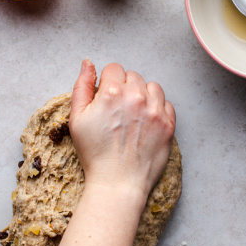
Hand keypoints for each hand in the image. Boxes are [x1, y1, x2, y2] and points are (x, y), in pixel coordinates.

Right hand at [69, 60, 175, 199]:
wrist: (118, 183)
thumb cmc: (95, 153)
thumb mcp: (77, 118)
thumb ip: (82, 86)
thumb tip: (88, 63)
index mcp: (111, 92)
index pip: (114, 69)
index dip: (108, 83)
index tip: (107, 99)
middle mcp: (136, 97)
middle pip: (133, 76)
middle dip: (125, 88)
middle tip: (119, 111)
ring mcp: (155, 110)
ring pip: (152, 87)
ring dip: (144, 95)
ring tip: (134, 115)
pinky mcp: (168, 124)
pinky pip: (167, 104)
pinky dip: (158, 109)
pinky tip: (147, 123)